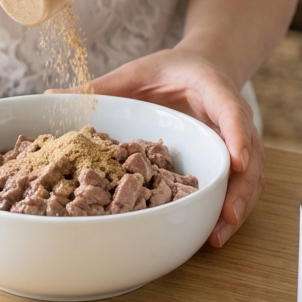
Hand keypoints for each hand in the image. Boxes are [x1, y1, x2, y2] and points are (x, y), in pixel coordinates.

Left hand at [86, 45, 263, 247]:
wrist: (201, 66)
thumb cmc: (168, 69)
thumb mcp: (136, 72)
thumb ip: (101, 86)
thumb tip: (52, 94)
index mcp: (213, 88)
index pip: (231, 110)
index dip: (236, 135)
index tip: (236, 162)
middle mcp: (232, 116)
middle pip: (249, 152)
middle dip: (241, 185)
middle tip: (226, 214)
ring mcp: (236, 139)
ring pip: (250, 175)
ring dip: (238, 204)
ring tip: (218, 235)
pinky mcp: (231, 159)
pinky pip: (239, 185)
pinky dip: (230, 207)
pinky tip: (214, 233)